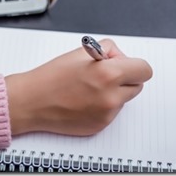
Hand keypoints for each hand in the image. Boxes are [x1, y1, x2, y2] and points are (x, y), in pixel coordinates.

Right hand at [5, 39, 151, 135]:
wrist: (32, 101)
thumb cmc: (52, 76)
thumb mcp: (81, 52)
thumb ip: (108, 51)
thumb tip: (121, 58)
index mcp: (108, 74)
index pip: (144, 70)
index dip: (133, 65)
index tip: (125, 65)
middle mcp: (111, 96)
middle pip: (137, 85)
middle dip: (124, 78)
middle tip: (104, 74)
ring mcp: (107, 114)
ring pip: (123, 99)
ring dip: (113, 92)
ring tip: (88, 88)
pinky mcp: (100, 125)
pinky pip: (111, 112)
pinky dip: (102, 105)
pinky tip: (82, 100)